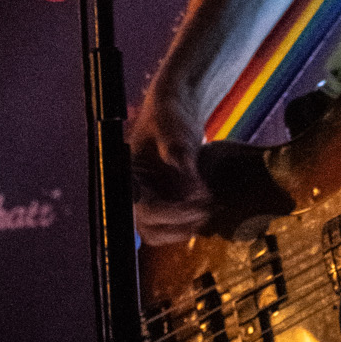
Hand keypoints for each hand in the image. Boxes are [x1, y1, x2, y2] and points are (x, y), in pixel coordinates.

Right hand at [128, 78, 212, 246]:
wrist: (176, 110)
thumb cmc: (169, 116)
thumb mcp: (174, 133)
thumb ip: (180, 158)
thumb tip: (192, 186)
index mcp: (128, 179)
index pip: (145, 210)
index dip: (173, 214)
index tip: (199, 205)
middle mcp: (136, 194)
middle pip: (151, 229)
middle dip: (180, 226)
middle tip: (208, 211)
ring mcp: (152, 199)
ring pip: (164, 231)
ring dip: (187, 226)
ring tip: (212, 209)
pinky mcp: (167, 200)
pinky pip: (176, 222)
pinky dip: (192, 219)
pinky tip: (211, 205)